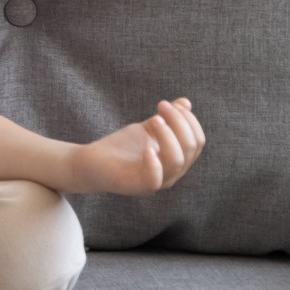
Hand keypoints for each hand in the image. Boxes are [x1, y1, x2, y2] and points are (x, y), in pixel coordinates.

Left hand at [67, 98, 204, 194]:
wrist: (92, 161)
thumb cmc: (122, 146)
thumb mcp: (148, 128)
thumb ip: (167, 118)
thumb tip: (185, 102)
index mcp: (179, 159)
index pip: (197, 141)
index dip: (190, 120)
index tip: (173, 104)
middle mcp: (173, 173)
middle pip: (191, 147)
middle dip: (179, 122)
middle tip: (162, 105)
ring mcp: (158, 182)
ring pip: (177, 160)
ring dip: (168, 136)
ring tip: (155, 119)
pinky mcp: (138, 187)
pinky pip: (155, 180)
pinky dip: (154, 164)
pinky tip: (148, 148)